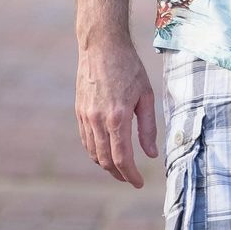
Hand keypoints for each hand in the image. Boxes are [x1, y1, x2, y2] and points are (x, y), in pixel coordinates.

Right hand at [75, 36, 160, 187]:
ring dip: (106, 165)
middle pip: (106, 160)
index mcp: (118, 117)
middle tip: (131, 179)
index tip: (139, 183)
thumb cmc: (129, 68)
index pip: (122, 158)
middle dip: (119, 174)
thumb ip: (148, 127)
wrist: (102, 46)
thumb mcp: (146, 96)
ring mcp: (86, 116)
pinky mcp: (80, 111)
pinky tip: (107, 151)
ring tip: (121, 169)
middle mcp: (98, 120)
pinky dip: (96, 152)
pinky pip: (86, 140)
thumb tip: (150, 154)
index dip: (131, 175)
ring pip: (93, 152)